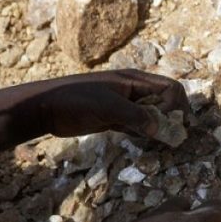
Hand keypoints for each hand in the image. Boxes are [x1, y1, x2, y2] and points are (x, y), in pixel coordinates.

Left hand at [14, 69, 188, 140]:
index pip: (170, 88)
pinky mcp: (115, 117)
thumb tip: (163, 129)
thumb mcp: (108, 107)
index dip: (177, 105)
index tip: (172, 123)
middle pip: (166, 101)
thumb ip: (136, 116)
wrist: (43, 108)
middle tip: (175, 136)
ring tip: (161, 141)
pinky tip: (141, 140)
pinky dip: (145, 133)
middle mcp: (133, 90)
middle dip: (173, 117)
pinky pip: (139, 124)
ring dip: (159, 127)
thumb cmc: (75, 100)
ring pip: (153, 114)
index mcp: (134, 80)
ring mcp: (124, 104)